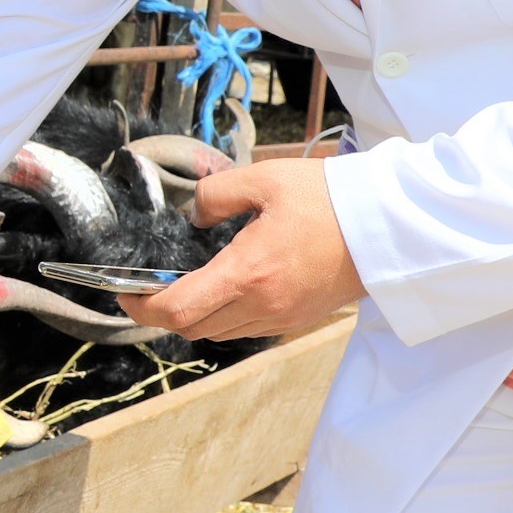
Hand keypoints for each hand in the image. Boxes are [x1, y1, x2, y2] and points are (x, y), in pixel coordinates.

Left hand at [131, 157, 365, 343]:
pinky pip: (246, 329)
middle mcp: (262, 305)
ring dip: (195, 316)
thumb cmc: (328, 199)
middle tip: (149, 285)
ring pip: (218, 333)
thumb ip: (216, 195)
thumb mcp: (264, 179)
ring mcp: (281, 317)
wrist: (388, 226)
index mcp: (248, 273)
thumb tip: (194, 218)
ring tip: (186, 284)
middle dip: (163, 312)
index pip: (177, 310)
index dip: (141, 308)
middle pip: (192, 329)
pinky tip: (226, 287)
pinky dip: (225, 316)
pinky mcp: (297, 319)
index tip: (124, 293)